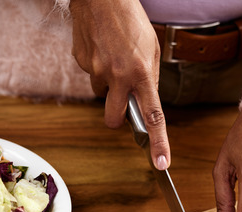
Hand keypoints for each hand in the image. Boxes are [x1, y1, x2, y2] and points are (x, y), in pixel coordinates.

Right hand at [69, 0, 169, 169]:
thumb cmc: (131, 18)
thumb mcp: (153, 48)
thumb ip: (150, 77)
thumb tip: (146, 98)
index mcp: (141, 74)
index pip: (152, 117)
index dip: (157, 143)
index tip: (161, 163)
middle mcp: (118, 76)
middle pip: (114, 119)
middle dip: (118, 118)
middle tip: (123, 102)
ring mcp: (96, 70)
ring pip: (102, 92)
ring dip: (109, 84)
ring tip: (114, 57)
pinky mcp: (81, 62)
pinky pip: (91, 73)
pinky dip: (98, 66)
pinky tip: (103, 47)